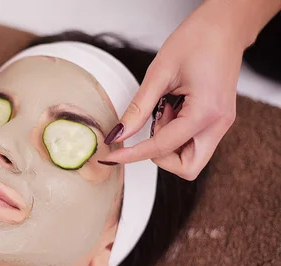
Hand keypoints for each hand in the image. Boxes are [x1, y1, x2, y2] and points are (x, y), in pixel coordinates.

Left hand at [100, 1, 247, 179]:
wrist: (224, 26)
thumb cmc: (198, 40)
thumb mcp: (160, 72)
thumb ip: (138, 108)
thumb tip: (119, 134)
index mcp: (206, 113)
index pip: (163, 147)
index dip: (133, 154)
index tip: (112, 156)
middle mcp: (218, 124)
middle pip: (187, 168)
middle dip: (161, 156)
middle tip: (150, 128)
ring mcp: (221, 124)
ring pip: (191, 159)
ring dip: (169, 144)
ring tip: (163, 111)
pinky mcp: (217, 120)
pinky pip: (193, 143)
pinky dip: (176, 135)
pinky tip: (171, 110)